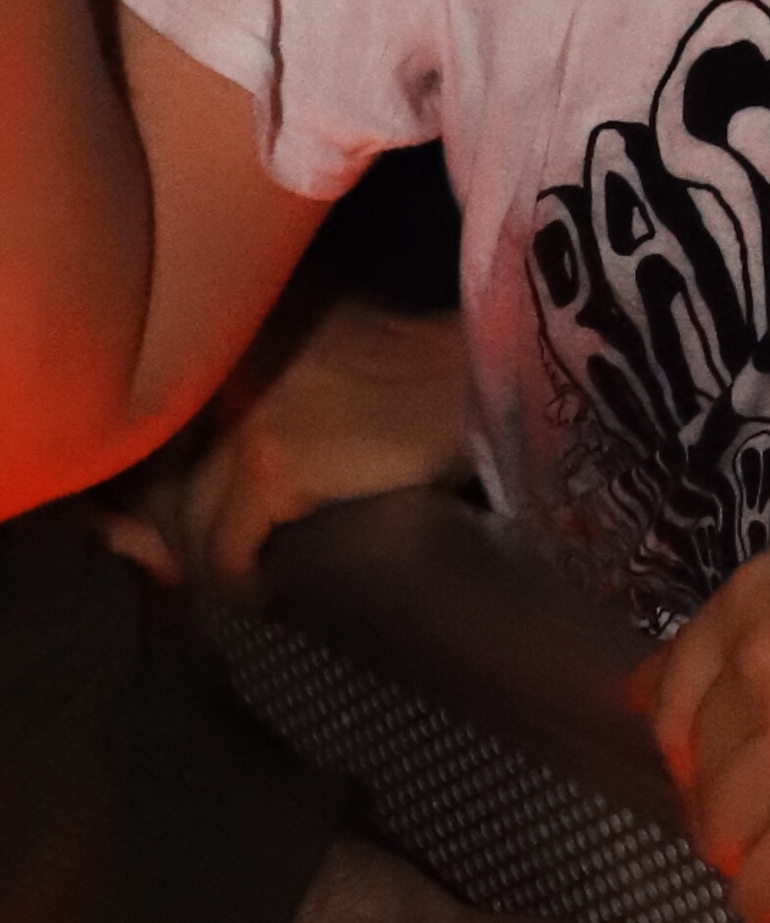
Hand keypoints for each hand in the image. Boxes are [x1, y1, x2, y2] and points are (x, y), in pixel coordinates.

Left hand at [100, 294, 468, 597]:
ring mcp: (245, 415)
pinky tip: (266, 591)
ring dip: (209, 564)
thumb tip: (160, 496)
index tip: (148, 533)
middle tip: (198, 573)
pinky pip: (228, 550)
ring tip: (240, 581)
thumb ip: (244, 406)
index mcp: (231, 332)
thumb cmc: (410, 379)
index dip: (139, 492)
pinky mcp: (274, 465)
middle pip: (159, 478)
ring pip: (189, 522)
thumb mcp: (311, 363)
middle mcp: (225, 363)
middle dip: (170, 536)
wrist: (478, 386)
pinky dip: (242, 581)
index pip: (152, 427)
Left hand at [634, 527, 769, 922]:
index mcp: (757, 596)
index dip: (698, 749)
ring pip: (720, 835)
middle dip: (734, 799)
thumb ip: (716, 643)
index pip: (668, 703)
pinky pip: (759, 886)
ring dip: (756, 845)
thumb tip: (627, 695)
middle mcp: (765, 661)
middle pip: (695, 776)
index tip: (749, 759)